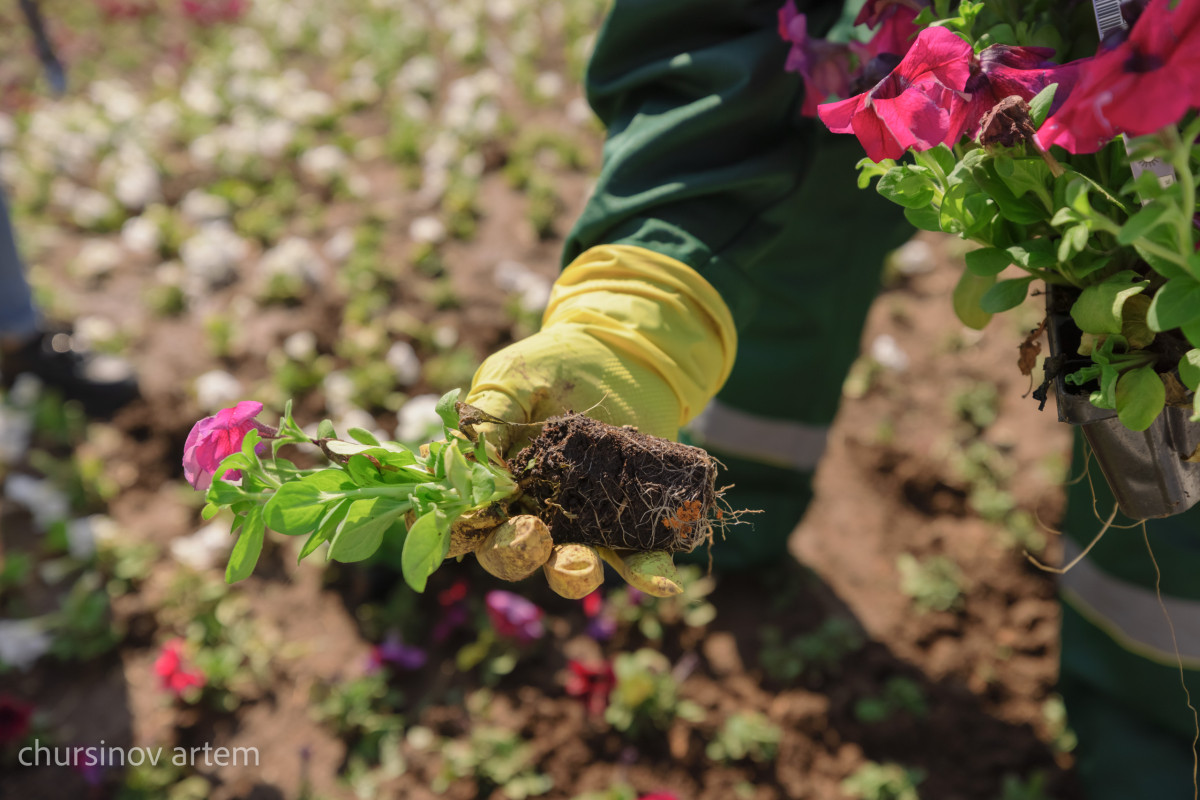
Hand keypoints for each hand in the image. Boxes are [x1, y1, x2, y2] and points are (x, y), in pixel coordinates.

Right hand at [439, 244, 737, 597]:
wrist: (622, 353)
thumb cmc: (552, 365)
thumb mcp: (510, 378)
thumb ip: (488, 416)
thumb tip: (473, 463)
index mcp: (493, 486)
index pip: (466, 522)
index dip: (457, 533)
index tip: (465, 528)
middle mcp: (533, 513)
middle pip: (514, 554)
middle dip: (516, 553)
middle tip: (529, 536)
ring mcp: (582, 522)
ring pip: (571, 566)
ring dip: (574, 574)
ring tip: (581, 565)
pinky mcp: (629, 520)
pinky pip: (638, 557)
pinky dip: (648, 572)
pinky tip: (662, 577)